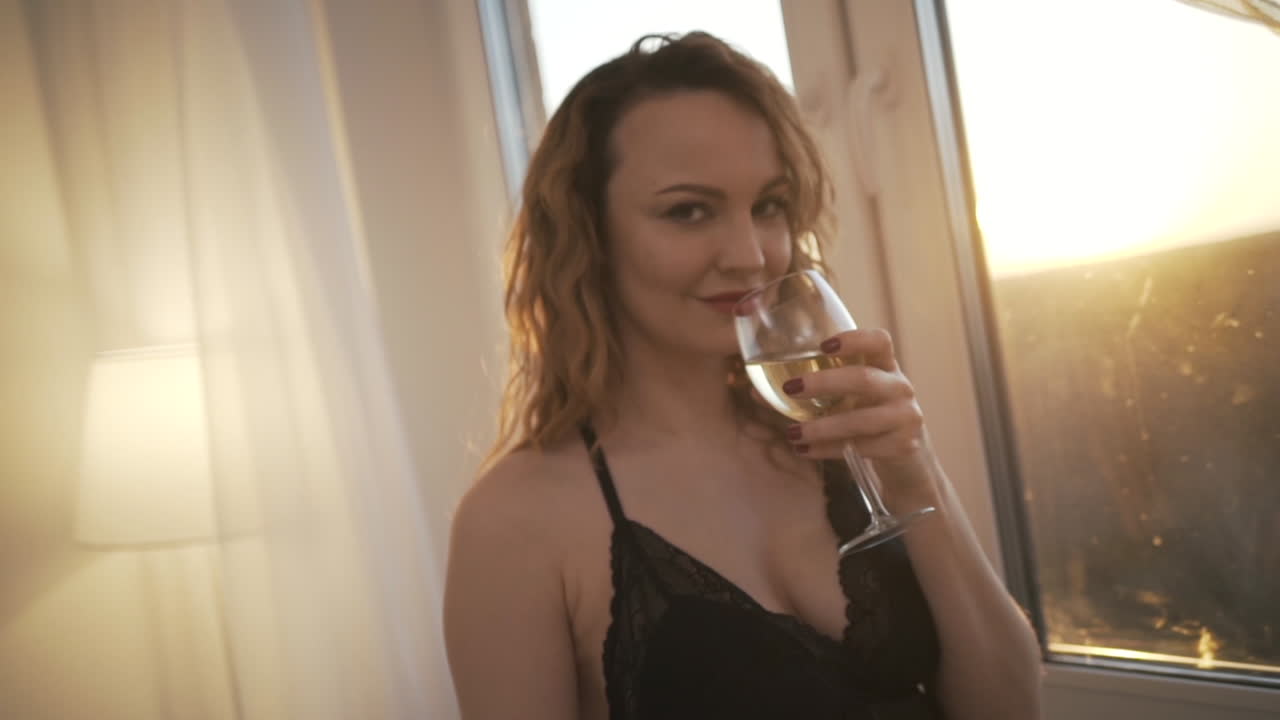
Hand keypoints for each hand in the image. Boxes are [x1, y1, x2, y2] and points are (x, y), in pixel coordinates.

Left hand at [781, 328, 935, 495]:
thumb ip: (811, 392)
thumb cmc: (867, 419)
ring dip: (822, 427)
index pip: (879, 341)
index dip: (853, 339)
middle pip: (864, 379)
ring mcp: (906, 417)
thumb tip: (755, 390)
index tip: (823, 345)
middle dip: (825, 382)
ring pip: (860, 420)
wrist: (906, 462)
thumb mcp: (848, 399)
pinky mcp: (903, 446)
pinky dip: (828, 450)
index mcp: (886, 367)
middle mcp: (900, 387)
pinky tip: (805, 450)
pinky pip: (861, 447)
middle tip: (790, 388)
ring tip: (792, 433)